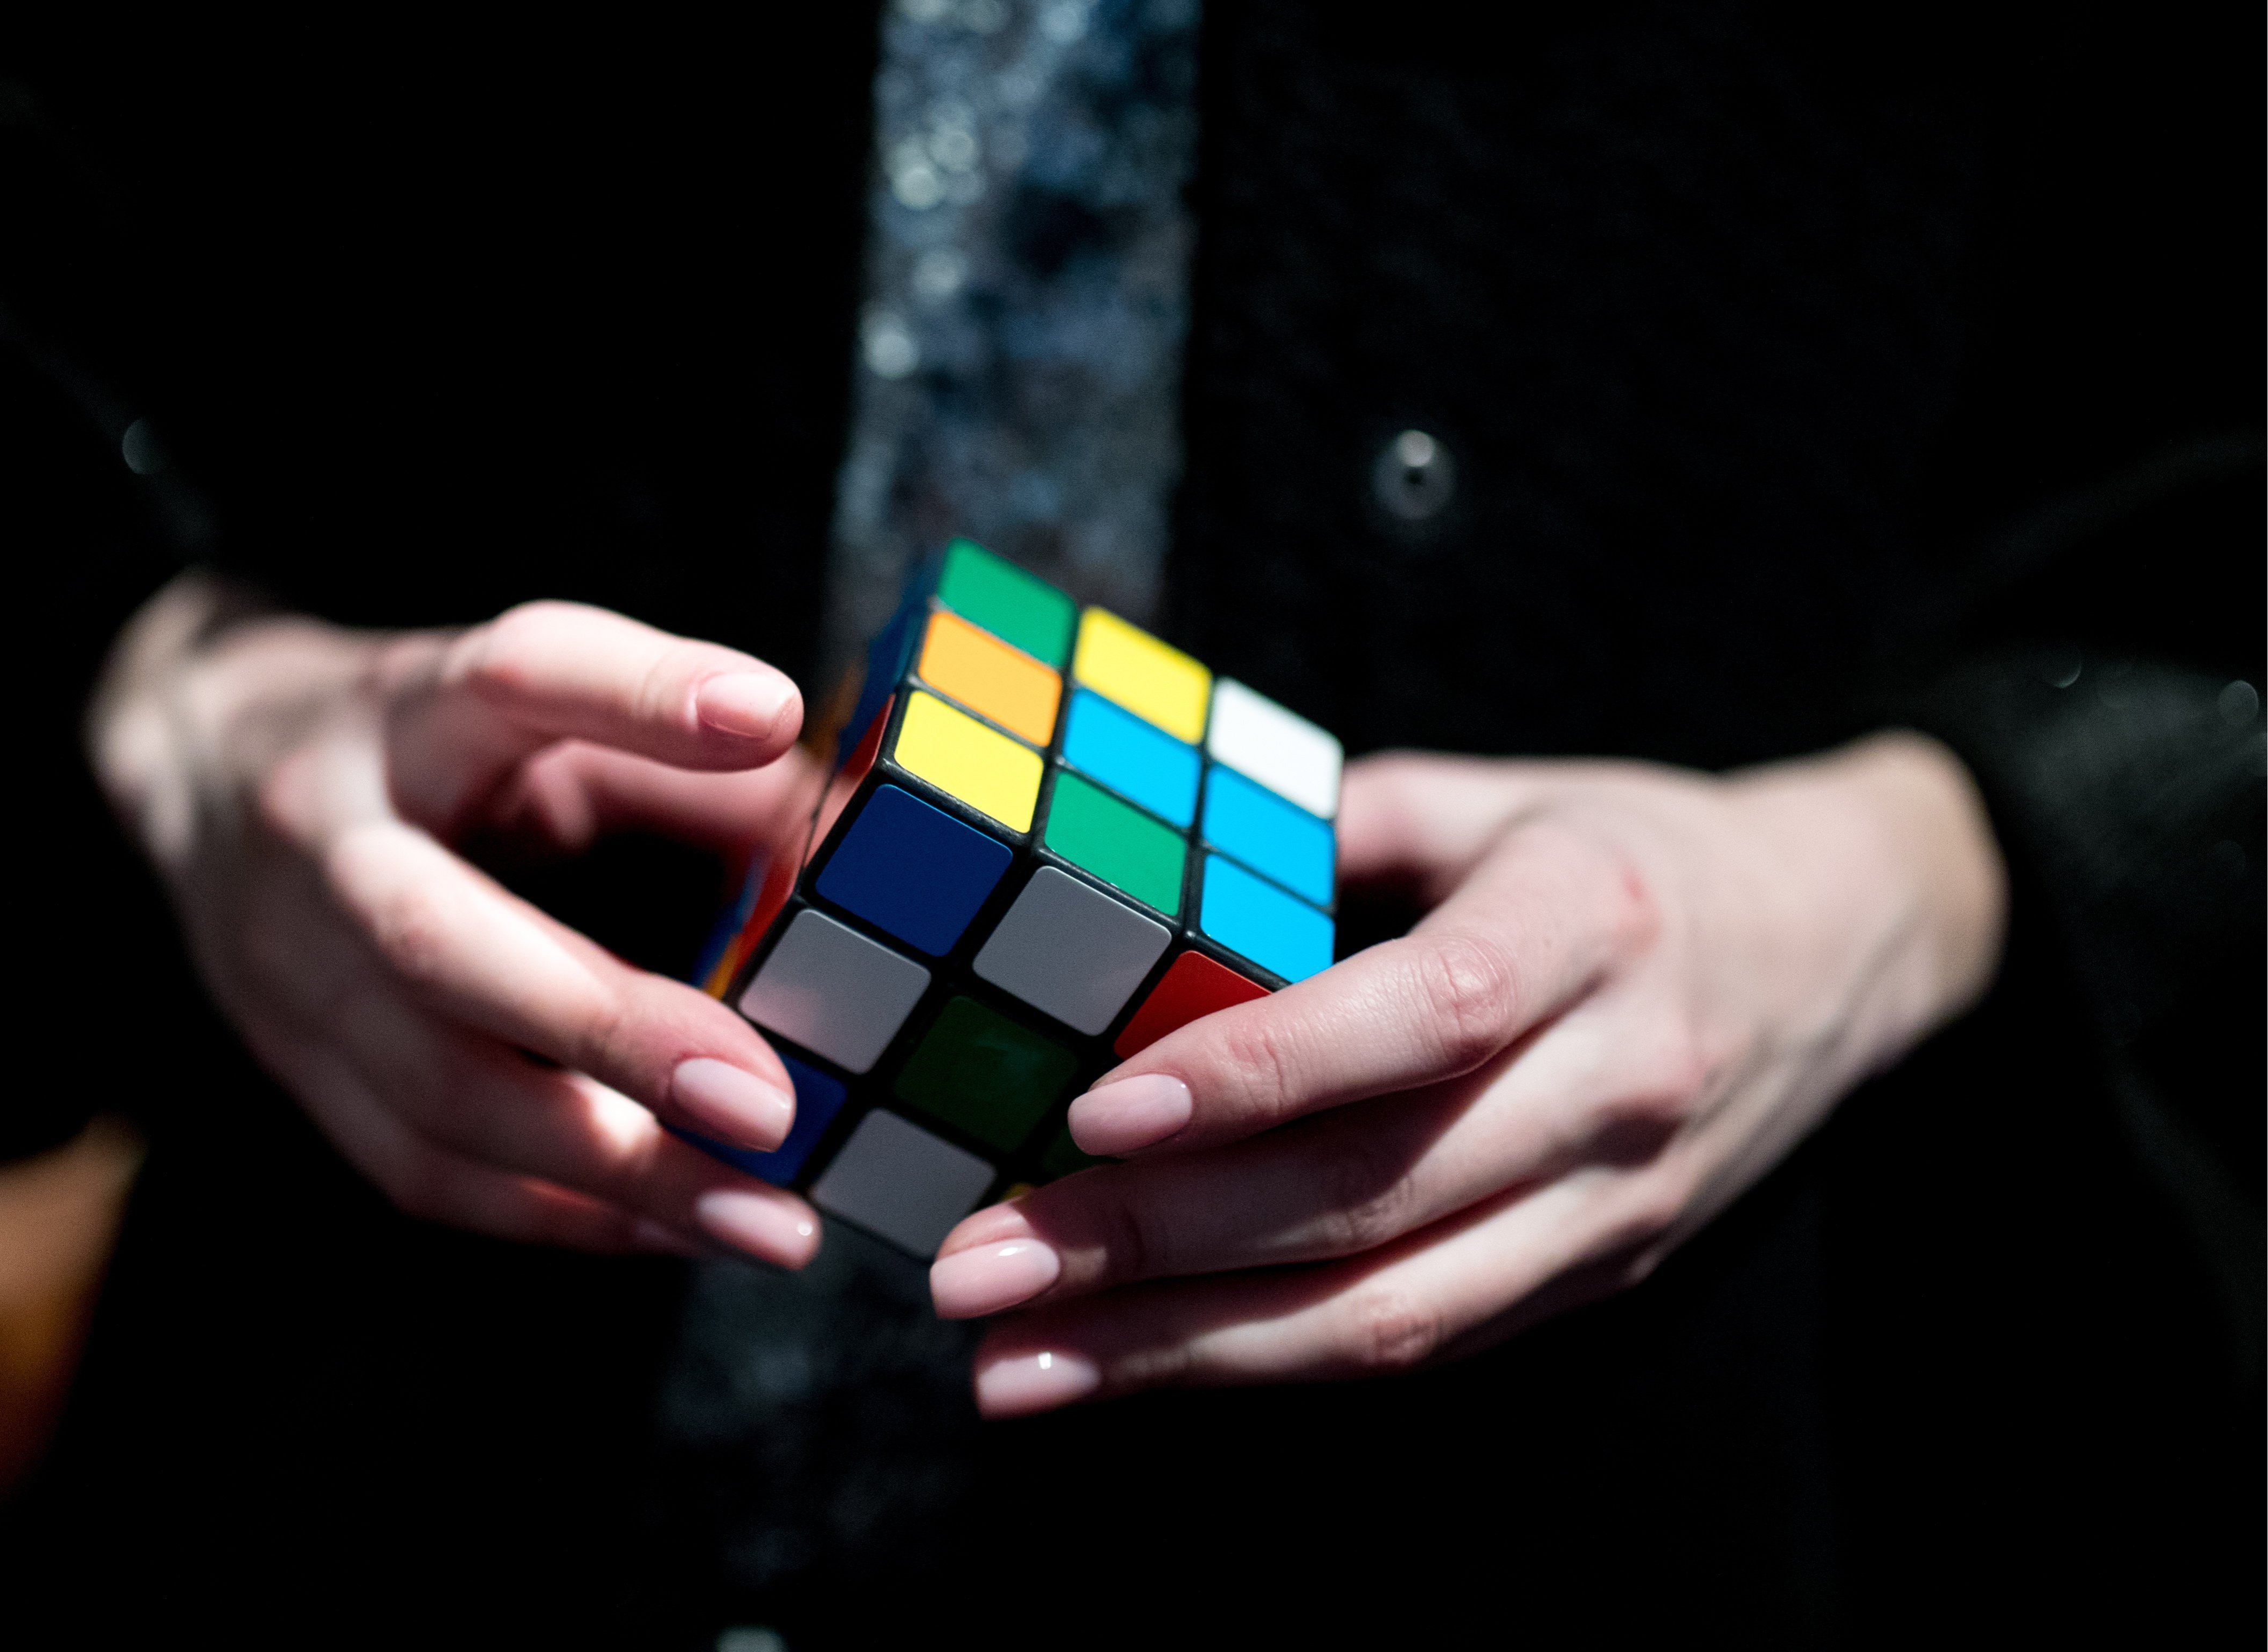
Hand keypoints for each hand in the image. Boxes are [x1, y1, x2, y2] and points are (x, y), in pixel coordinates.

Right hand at [88, 573, 824, 1265]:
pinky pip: (424, 1173)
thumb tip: (866, 832)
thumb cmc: (428, 744)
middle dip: (611, 1030)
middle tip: (770, 1105)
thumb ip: (692, 764)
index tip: (766, 709)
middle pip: (438, 941)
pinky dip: (566, 1218)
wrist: (190, 763)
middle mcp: (323, 837)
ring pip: (433, 1096)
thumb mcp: (540, 710)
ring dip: (614, 1174)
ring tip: (771, 1220)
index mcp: (405, 709)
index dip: (638, 694)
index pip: (515, 678)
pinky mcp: (294, 1069)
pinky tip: (684, 1228)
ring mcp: (288, 970)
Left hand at [929, 734, 2004, 1413]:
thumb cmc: (1631, 850)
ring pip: (1389, 1314)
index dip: (1252, 1076)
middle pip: (1371, 1195)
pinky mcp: (1599, 1275)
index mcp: (1590, 923)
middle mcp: (1615, 1083)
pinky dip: (1265, 1365)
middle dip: (1153, 1249)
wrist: (1846, 942)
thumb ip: (1335, 827)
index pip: (1416, 1019)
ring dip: (1181, 1354)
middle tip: (976, 1269)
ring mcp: (1617, 1203)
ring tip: (1012, 1366)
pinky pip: (1421, 1343)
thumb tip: (1144, 875)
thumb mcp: (1500, 793)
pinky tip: (1135, 1367)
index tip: (1090, 1115)